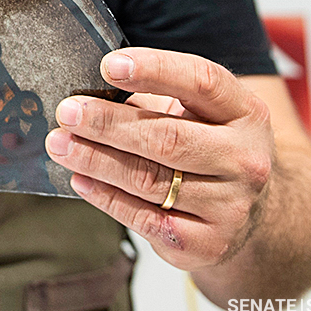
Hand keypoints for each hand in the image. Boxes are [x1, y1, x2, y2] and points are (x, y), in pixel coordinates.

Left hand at [45, 48, 273, 270]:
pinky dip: (106, 197)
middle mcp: (245, 160)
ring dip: (96, 160)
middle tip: (68, 112)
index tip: (109, 65)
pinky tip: (81, 179)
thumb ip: (154, 97)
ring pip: (150, 180)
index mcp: (245, 113)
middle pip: (168, 138)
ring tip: (61, 144)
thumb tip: (90, 93)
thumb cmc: (207, 146)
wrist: (249, 212)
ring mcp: (230, 206)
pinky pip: (145, 219)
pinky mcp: (207, 244)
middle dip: (108, 124)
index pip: (202, 82)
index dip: (154, 69)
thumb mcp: (197, 112)